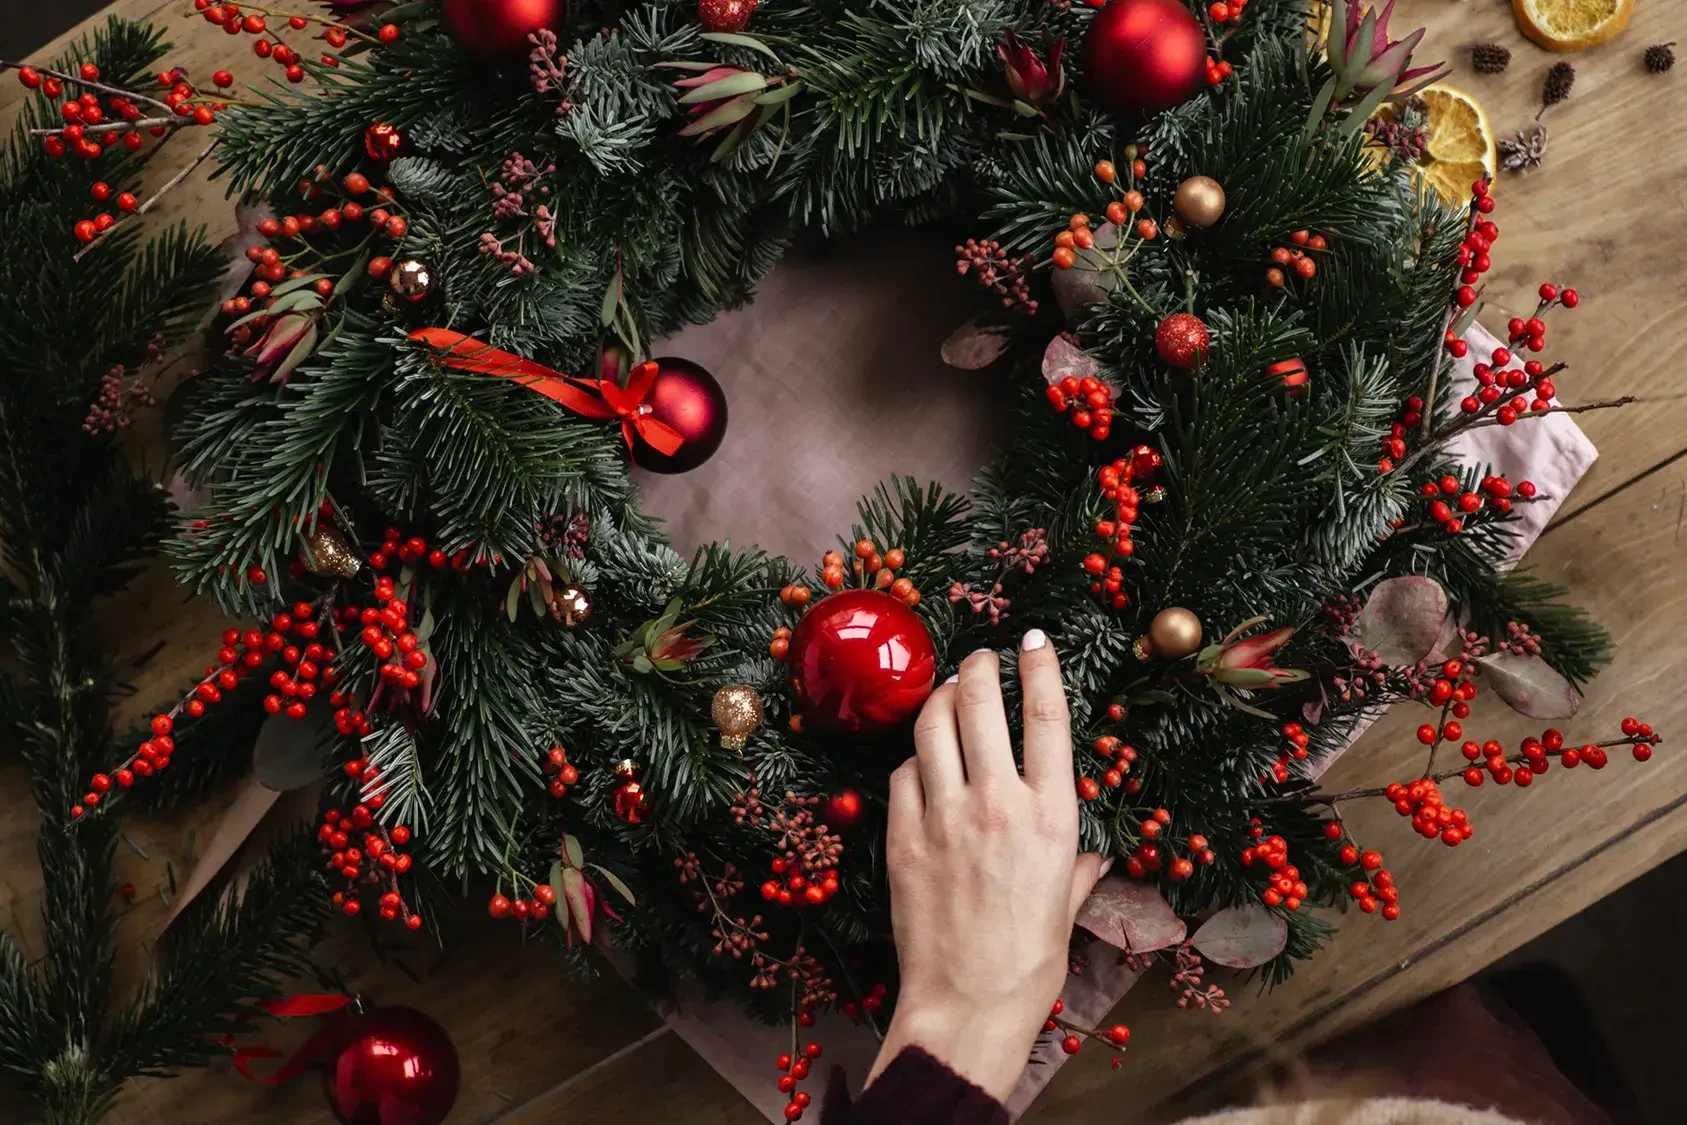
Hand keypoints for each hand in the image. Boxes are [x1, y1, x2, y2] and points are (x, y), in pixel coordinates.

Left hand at [867, 628, 1103, 1100]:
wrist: (967, 1006)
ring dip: (939, 697)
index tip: (1033, 640)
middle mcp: (998, 805)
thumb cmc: (1029, 965)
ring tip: (946, 689)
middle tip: (980, 657)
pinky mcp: (903, 837)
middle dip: (979, 668)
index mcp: (1052, 818)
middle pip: (981, 705)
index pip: (1047, 718)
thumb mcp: (1067, 907)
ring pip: (932, 727)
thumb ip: (1076, 867)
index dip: (1039, 668)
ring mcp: (945, 817)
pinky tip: (920, 758)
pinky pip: (903, 775)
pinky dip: (913, 757)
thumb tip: (1088, 855)